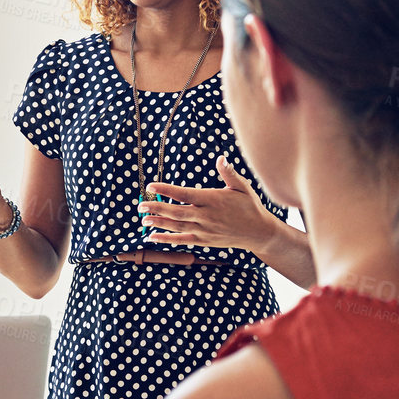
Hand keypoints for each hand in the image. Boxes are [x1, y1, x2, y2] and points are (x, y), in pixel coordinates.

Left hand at [142, 157, 281, 252]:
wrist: (259, 232)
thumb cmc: (250, 206)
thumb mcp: (242, 187)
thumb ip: (229, 173)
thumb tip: (221, 158)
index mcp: (213, 200)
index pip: (185, 194)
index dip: (167, 190)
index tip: (151, 186)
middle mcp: (207, 216)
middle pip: (177, 212)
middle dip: (157, 208)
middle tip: (140, 205)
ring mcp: (204, 230)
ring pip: (177, 227)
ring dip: (158, 223)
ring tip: (143, 219)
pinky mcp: (204, 241)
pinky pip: (181, 240)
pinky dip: (166, 240)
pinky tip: (151, 237)